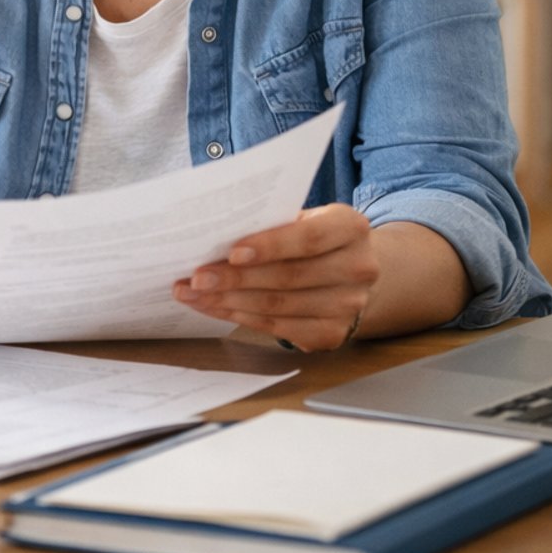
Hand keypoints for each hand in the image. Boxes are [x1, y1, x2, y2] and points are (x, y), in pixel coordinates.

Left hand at [172, 203, 376, 351]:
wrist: (349, 270)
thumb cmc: (312, 237)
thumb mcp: (303, 219)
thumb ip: (272, 224)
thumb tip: (214, 237)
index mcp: (351, 228)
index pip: (309, 239)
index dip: (270, 246)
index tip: (231, 252)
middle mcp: (358, 268)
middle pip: (288, 277)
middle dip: (235, 279)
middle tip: (196, 278)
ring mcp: (348, 306)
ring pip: (278, 307)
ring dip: (228, 302)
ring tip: (192, 293)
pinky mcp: (331, 334)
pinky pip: (277, 328)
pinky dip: (239, 317)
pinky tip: (213, 308)